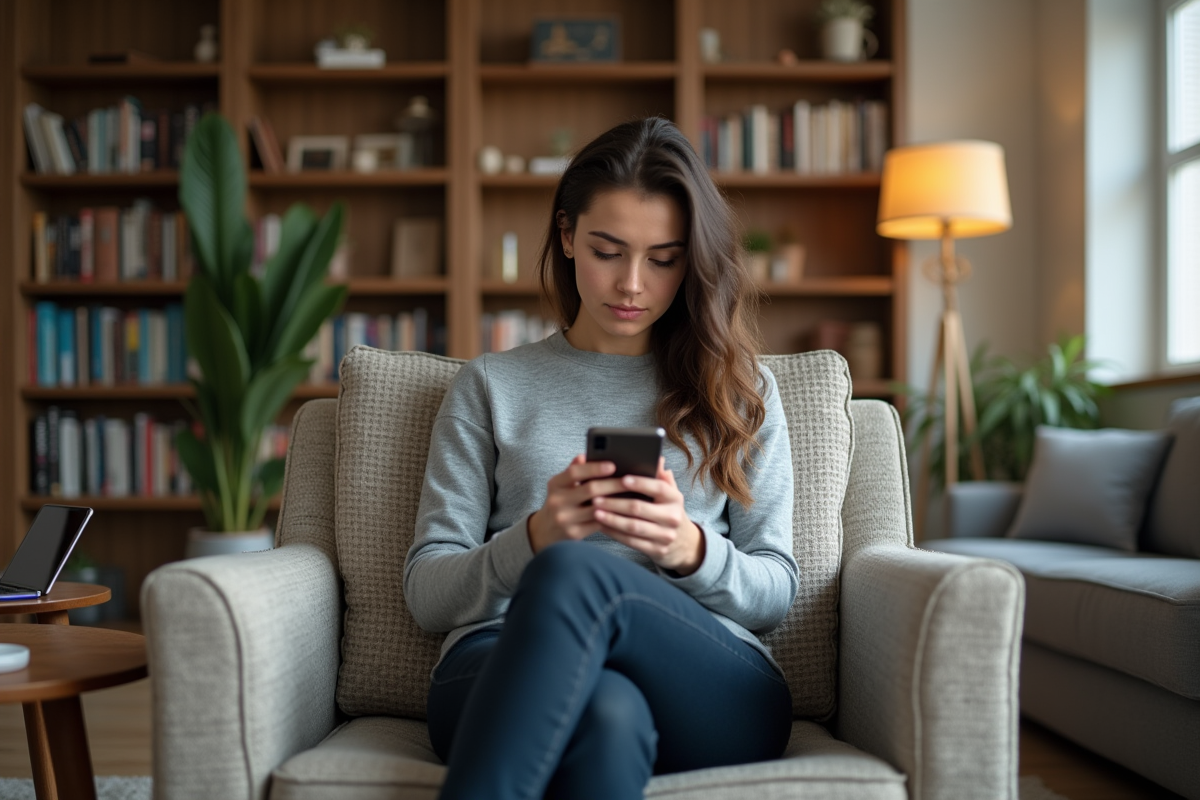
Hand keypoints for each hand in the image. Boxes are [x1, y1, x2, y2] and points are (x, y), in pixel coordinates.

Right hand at [527, 455, 629, 552]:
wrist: (546, 531)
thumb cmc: (561, 502)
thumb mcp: (562, 485)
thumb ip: (574, 471)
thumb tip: (584, 455)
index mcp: (555, 484)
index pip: (574, 472)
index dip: (594, 468)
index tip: (612, 465)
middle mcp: (557, 501)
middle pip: (590, 490)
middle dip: (612, 484)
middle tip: (629, 480)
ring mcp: (565, 519)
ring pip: (597, 508)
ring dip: (616, 501)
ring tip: (632, 495)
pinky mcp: (574, 533)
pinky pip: (599, 523)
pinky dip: (613, 516)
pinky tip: (625, 511)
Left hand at [591, 458, 704, 575]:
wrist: (683, 543)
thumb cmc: (668, 511)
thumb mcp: (670, 494)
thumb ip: (661, 477)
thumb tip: (657, 458)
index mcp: (675, 498)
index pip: (658, 488)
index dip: (640, 483)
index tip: (621, 479)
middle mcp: (673, 517)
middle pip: (640, 508)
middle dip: (615, 503)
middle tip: (596, 497)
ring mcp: (665, 536)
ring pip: (633, 527)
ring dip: (612, 519)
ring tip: (595, 511)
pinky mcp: (657, 550)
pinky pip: (631, 541)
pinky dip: (614, 533)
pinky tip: (602, 525)